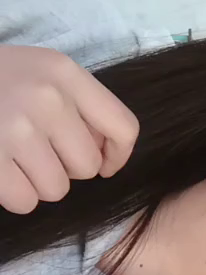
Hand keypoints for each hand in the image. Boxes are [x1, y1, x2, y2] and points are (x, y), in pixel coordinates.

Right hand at [0, 46, 138, 213]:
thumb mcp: (40, 73)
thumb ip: (78, 105)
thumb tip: (106, 157)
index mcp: (63, 72)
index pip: (124, 128)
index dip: (117, 155)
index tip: (102, 163)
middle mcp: (45, 98)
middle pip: (88, 167)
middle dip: (66, 168)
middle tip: (36, 150)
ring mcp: (15, 129)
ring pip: (57, 190)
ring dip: (37, 183)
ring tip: (14, 157)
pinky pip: (25, 201)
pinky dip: (13, 194)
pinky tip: (0, 169)